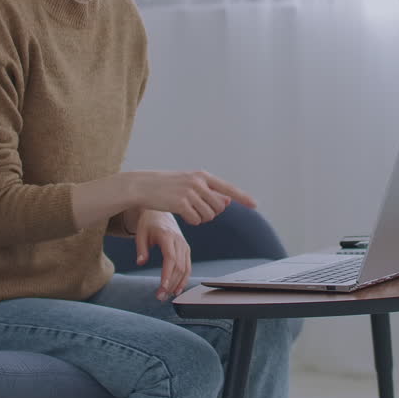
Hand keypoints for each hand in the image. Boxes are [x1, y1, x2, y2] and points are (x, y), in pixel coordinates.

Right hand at [127, 170, 255, 225]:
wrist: (143, 186)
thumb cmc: (167, 186)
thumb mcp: (189, 184)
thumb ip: (208, 192)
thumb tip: (227, 202)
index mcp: (202, 176)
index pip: (227, 188)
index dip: (242, 197)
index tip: (255, 205)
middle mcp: (199, 182)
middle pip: (218, 207)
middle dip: (210, 213)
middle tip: (196, 209)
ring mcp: (190, 192)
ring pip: (208, 215)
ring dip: (200, 218)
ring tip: (187, 210)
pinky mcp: (181, 203)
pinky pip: (196, 220)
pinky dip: (191, 221)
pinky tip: (181, 214)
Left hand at [134, 209, 191, 300]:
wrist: (159, 213)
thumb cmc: (148, 223)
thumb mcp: (141, 233)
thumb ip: (141, 248)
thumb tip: (140, 262)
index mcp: (168, 236)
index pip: (171, 259)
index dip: (168, 274)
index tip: (163, 287)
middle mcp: (179, 241)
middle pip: (179, 266)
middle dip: (171, 284)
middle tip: (160, 296)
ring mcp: (184, 245)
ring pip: (186, 268)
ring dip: (178, 284)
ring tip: (168, 296)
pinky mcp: (186, 249)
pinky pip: (188, 266)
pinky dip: (184, 279)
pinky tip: (177, 289)